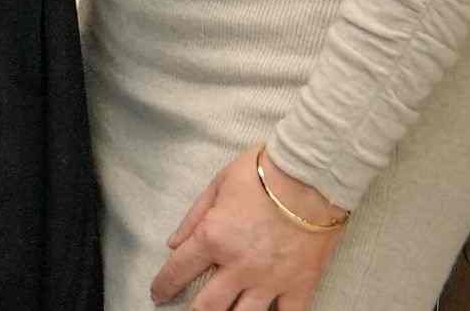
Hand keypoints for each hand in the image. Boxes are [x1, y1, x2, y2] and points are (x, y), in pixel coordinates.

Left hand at [150, 147, 341, 307]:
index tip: (158, 293)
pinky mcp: (300, 284)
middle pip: (207, 306)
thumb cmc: (262, 173)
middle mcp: (239, 266)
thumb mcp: (218, 184)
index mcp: (214, 238)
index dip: (163, 285)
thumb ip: (194, 217)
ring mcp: (270, 280)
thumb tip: (173, 243)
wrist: (311, 176)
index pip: (178, 271)